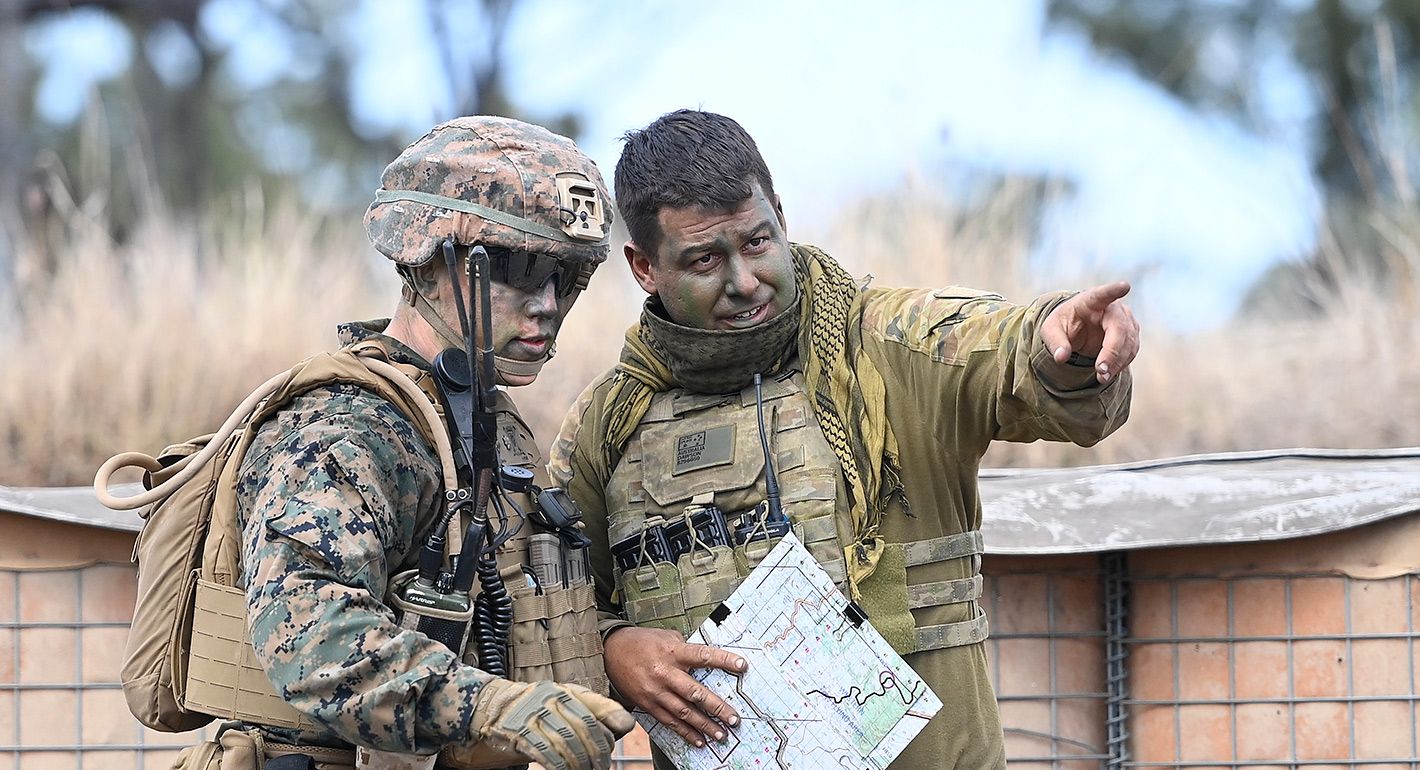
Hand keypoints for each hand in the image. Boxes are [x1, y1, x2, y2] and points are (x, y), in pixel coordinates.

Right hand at [465, 678, 633, 769]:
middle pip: (585, 727)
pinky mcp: (519, 730)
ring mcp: (535, 713)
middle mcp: (553, 698)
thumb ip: (593, 713)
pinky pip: (545, 752)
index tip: (616, 742)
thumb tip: (625, 725)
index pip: (599, 705)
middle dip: (597, 752)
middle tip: (601, 767)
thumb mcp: (566, 705)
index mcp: (569, 691)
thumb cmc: (538, 710)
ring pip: (566, 742)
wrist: (495, 707)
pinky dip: (558, 766)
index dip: (613, 723)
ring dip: (579, 763)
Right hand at [604, 626, 746, 747]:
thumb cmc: (642, 642)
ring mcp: (656, 691)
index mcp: (673, 652)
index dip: (724, 660)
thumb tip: (706, 659)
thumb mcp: (666, 636)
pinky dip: (685, 732)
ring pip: (684, 712)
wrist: (610, 652)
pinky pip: (669, 721)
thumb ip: (686, 648)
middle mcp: (665, 673)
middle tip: (734, 719)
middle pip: (695, 693)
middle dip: (717, 707)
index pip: (703, 656)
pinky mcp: (648, 704)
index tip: (743, 666)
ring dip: (704, 726)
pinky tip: (699, 740)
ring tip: (721, 735)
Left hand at [1040, 281, 1139, 383]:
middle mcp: (1112, 308)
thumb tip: (1061, 357)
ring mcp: (1125, 320)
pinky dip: (1121, 363)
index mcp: (1090, 300)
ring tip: (1102, 377)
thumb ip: (1055, 342)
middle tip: (1101, 372)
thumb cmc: (1065, 324)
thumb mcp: (1051, 330)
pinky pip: (1131, 350)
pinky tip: (1109, 372)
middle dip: (1112, 352)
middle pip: (1120, 328)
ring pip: (1129, 341)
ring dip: (1118, 362)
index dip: (1113, 290)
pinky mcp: (1131, 334)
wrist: (1078, 328)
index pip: (1102, 294)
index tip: (1125, 286)